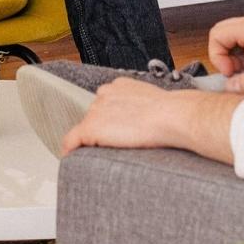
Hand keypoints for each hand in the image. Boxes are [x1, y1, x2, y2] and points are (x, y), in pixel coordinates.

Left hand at [61, 79, 241, 163]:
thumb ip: (145, 107)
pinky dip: (69, 150)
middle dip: (102, 130)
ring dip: (92, 141)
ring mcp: (96, 111)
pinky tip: (70, 157)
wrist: (173, 116)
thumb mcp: (157, 102)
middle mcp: (104, 94)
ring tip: (103, 154)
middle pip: (94, 115)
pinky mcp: (91, 128)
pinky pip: (72, 141)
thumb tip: (151, 118)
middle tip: (114, 145)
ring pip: (86, 129)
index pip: (106, 103)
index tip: (115, 130)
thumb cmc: (173, 112)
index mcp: (119, 86)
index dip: (110, 119)